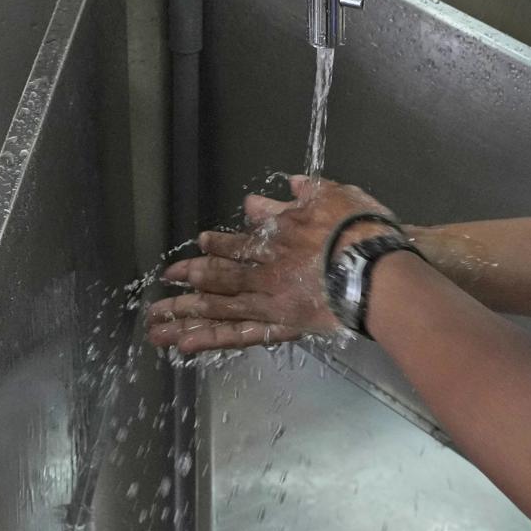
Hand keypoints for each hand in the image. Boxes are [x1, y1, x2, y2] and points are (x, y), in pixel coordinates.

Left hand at [148, 176, 400, 355]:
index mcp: (274, 237)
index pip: (237, 243)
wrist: (376, 267)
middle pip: (217, 278)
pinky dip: (211, 339)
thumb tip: (283, 186)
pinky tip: (184, 345)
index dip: (214, 246)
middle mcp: (262, 268)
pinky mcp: (281, 326)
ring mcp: (268, 299)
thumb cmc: (358, 229)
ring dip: (184, 315)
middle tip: (161, 290)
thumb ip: (302, 193)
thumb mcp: (330, 197)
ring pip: (218, 308)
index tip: (196, 247)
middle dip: (187, 283)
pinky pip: (239, 335)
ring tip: (154, 325)